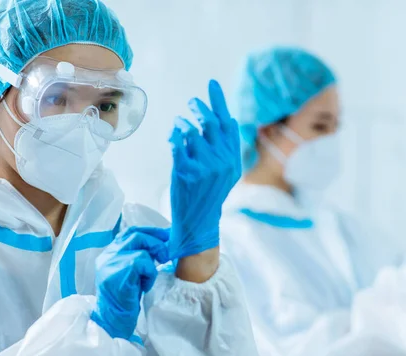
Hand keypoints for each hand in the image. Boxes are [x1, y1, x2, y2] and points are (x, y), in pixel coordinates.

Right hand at [91, 227, 169, 339]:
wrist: (113, 321)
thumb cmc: (125, 300)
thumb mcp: (131, 274)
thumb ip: (138, 258)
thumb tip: (161, 245)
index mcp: (109, 254)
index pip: (130, 232)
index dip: (150, 232)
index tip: (165, 236)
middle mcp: (107, 256)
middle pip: (136, 235)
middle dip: (156, 242)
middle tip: (167, 254)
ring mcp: (110, 264)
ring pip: (140, 247)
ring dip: (152, 261)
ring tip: (150, 276)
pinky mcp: (117, 274)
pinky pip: (141, 262)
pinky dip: (149, 273)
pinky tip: (144, 286)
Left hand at [168, 80, 241, 258]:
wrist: (199, 221)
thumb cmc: (210, 194)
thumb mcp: (228, 173)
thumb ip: (229, 148)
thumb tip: (229, 119)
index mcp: (233, 159)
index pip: (227, 123)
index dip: (219, 101)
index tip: (211, 84)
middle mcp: (222, 161)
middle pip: (209, 123)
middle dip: (199, 108)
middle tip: (192, 102)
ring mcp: (204, 166)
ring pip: (191, 131)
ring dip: (183, 123)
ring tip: (180, 124)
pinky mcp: (186, 171)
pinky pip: (177, 142)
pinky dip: (174, 135)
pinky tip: (173, 136)